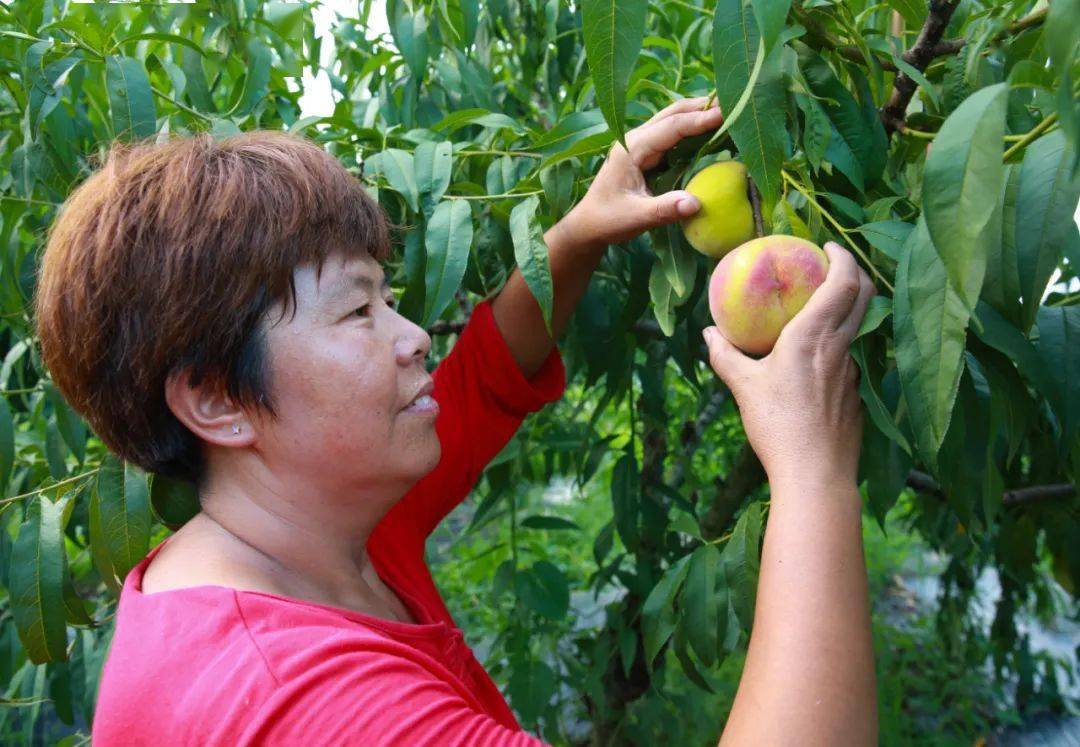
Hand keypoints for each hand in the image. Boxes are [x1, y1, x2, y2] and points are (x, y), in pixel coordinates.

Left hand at [552, 97, 723, 250]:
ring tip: (730, 110)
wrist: (588, 224)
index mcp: (631, 148)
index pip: (670, 127)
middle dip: (702, 107)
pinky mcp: (648, 152)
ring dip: (699, 113)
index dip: (698, 120)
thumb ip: (664, 210)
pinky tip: (713, 130)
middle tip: (735, 103)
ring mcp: (641, 143)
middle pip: (673, 113)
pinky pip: (674, 133)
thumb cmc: (607, 220)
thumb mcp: (635, 218)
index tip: (725, 114)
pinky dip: (693, 128)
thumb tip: (696, 203)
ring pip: (673, 119)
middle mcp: (636, 139)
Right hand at [703, 243, 874, 487]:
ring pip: (862, 326)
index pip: (843, 282)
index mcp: (813, 336)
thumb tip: (709, 333)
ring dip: (851, 308)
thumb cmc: (777, 426)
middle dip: (855, 271)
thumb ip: (725, 355)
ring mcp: (855, 372)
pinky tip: (821, 361)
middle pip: (864, 295)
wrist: (815, 474)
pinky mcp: (858, 395)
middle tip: (834, 264)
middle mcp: (841, 347)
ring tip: (825, 308)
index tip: (828, 246)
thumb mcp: (743, 387)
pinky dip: (842, 344)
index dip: (842, 257)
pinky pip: (853, 357)